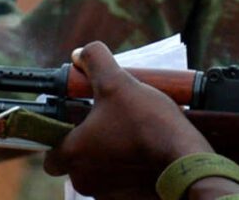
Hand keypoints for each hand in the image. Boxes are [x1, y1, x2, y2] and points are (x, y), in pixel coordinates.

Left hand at [43, 42, 212, 198]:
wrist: (186, 162)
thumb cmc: (147, 124)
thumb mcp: (118, 82)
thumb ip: (95, 61)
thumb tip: (80, 53)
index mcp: (73, 155)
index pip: (51, 154)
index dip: (62, 138)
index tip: (78, 124)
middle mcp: (85, 180)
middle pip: (78, 163)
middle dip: (92, 145)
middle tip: (112, 124)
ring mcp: (108, 194)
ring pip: (101, 174)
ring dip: (112, 158)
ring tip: (133, 136)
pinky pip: (122, 186)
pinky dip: (130, 173)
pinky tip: (145, 155)